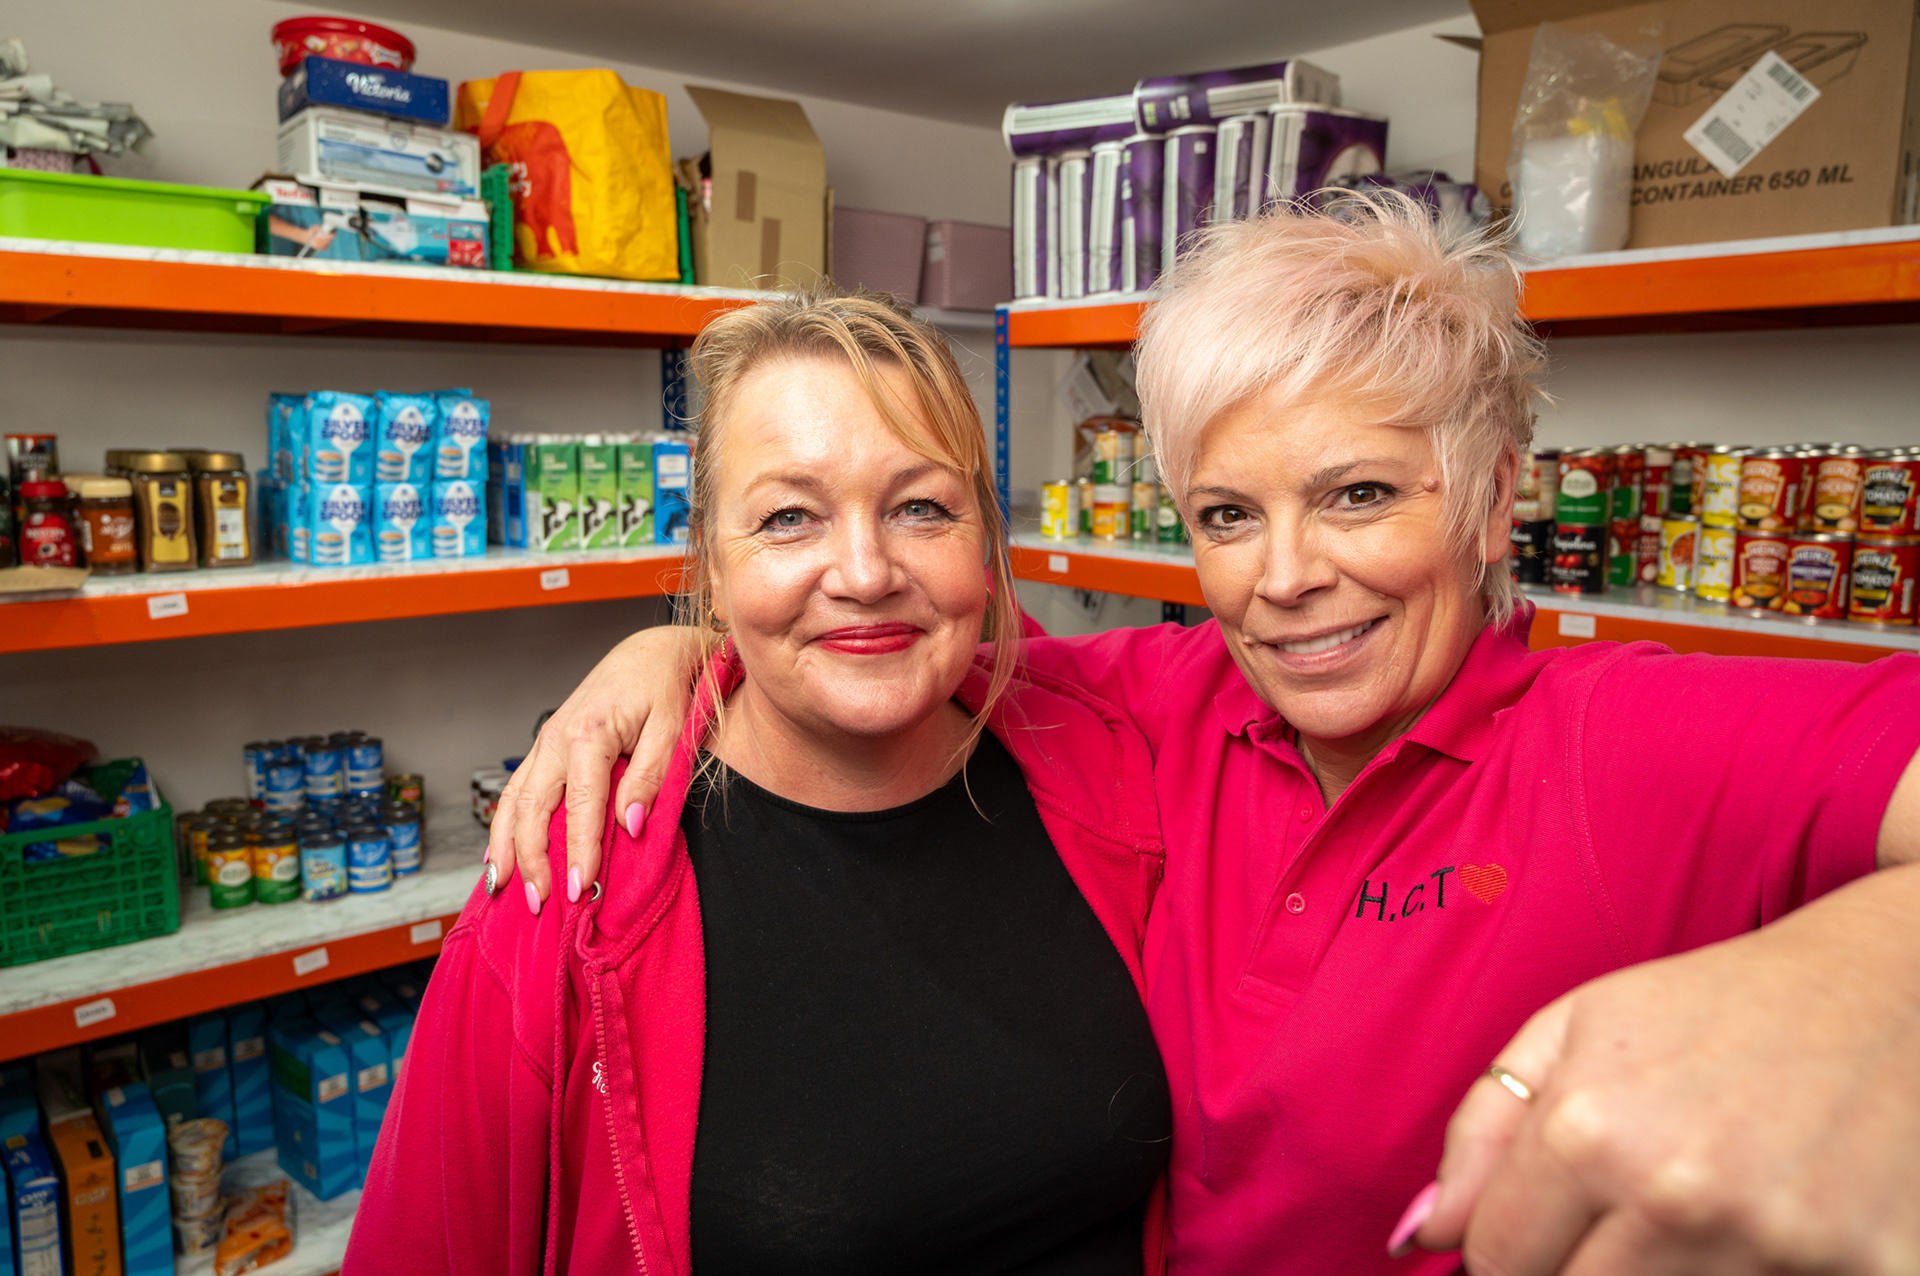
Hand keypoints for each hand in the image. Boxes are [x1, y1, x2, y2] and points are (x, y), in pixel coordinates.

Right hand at [484, 625, 703, 910]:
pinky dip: (503, 825)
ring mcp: (545, 742)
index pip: (580, 806)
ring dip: (507, 847)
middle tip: (539, 902)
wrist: (651, 651)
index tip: (579, 888)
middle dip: (532, 860)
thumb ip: (649, 777)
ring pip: (513, 802)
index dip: (577, 851)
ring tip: (505, 889)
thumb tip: (629, 825)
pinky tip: (500, 855)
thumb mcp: (672, 728)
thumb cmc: (665, 687)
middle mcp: (556, 738)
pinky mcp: (545, 747)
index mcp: (589, 734)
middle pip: (533, 809)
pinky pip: (516, 791)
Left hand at [1408, 861, 1919, 1274]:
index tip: (1533, 1233)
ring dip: (1664, 1272)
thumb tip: (1418, 1238)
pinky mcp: (1868, 1273)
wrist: (1890, 989)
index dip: (1506, 1253)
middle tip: (1618, 1218)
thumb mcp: (1578, 1029)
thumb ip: (1485, 1132)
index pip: (1499, 1261)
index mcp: (1592, 1129)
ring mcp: (1776, 1243)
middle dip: (1574, 1269)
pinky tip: (1764, 1225)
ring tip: (1692, 1207)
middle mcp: (1678, 1193)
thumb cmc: (1718, 1006)